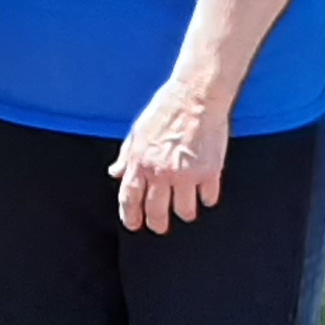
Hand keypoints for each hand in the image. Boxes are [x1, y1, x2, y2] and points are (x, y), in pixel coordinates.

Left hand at [115, 78, 226, 229]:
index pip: (129, 199)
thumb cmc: (166, 109)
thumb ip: (126, 156)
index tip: (134, 224)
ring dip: (184, 213)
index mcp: (139, 162)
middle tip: (159, 227)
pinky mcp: (209, 172)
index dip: (130, 216)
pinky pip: (208, 198)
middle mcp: (160, 172)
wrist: (196, 96)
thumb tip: (115, 172)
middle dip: (157, 224)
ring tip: (185, 211)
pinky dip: (207, 199)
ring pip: (184, 211)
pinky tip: (205, 194)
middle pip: (156, 212)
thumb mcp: (137, 132)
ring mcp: (186, 174)